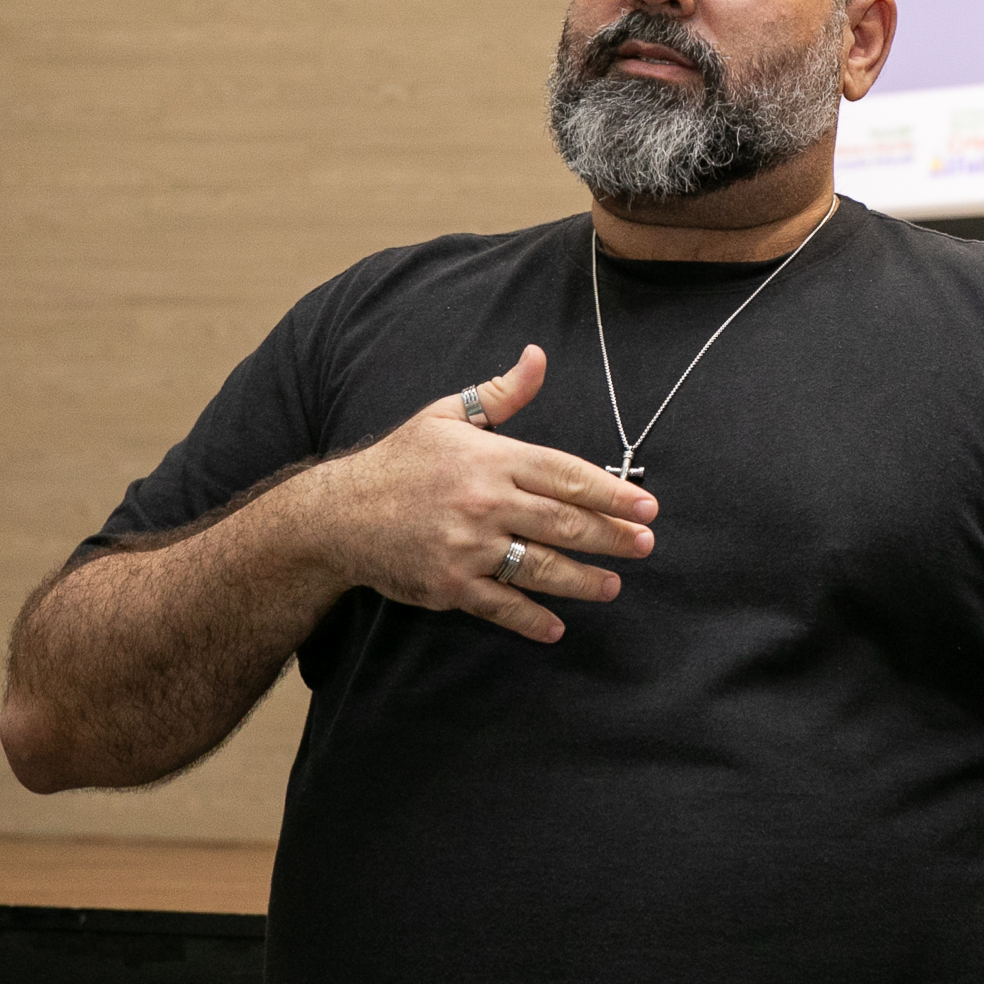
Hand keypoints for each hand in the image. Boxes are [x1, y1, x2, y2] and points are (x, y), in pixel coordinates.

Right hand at [303, 346, 659, 642]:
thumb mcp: (447, 416)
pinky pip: (500, 605)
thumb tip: (538, 356)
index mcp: (492, 459)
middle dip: (611, 536)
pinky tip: (556, 627)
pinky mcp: (449, 585)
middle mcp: (485, 503)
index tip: (647, 506)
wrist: (336, 515)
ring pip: (540, 566)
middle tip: (645, 545)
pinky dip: (530, 619)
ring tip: (614, 584)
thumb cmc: (400, 462)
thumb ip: (501, 393)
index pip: (567, 474)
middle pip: (564, 522)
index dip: (613, 492)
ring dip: (583, 579)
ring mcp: (467, 548)